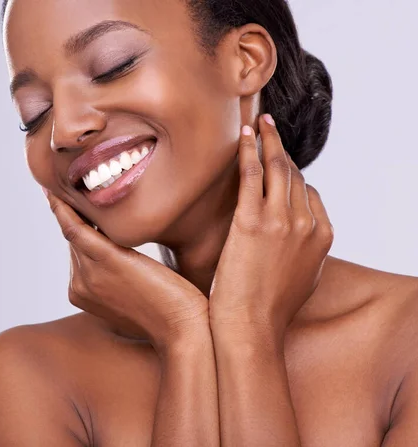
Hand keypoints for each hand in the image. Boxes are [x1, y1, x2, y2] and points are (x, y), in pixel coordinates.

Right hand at [44, 191, 208, 354]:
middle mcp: (80, 285)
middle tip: (70, 183)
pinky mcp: (107, 261)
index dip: (80, 227)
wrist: (185, 331)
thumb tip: (127, 261)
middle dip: (74, 213)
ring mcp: (89, 275)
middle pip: (75, 240)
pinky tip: (58, 193)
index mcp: (85, 294)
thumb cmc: (171, 314)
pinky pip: (77, 229)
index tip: (77, 206)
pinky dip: (65, 210)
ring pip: (73, 232)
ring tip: (61, 182)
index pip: (79, 252)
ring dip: (66, 205)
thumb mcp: (138, 295)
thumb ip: (122, 279)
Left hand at [209, 115, 333, 339]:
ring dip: (269, 140)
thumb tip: (301, 236)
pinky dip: (250, 150)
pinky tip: (246, 134)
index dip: (292, 174)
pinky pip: (253, 175)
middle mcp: (307, 223)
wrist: (251, 327)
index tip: (278, 161)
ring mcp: (281, 221)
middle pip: (294, 175)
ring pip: (276, 168)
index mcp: (323, 236)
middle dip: (281, 148)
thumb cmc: (271, 308)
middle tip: (271, 127)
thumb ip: (306, 250)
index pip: (309, 192)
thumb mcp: (303, 278)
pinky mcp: (252, 222)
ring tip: (261, 122)